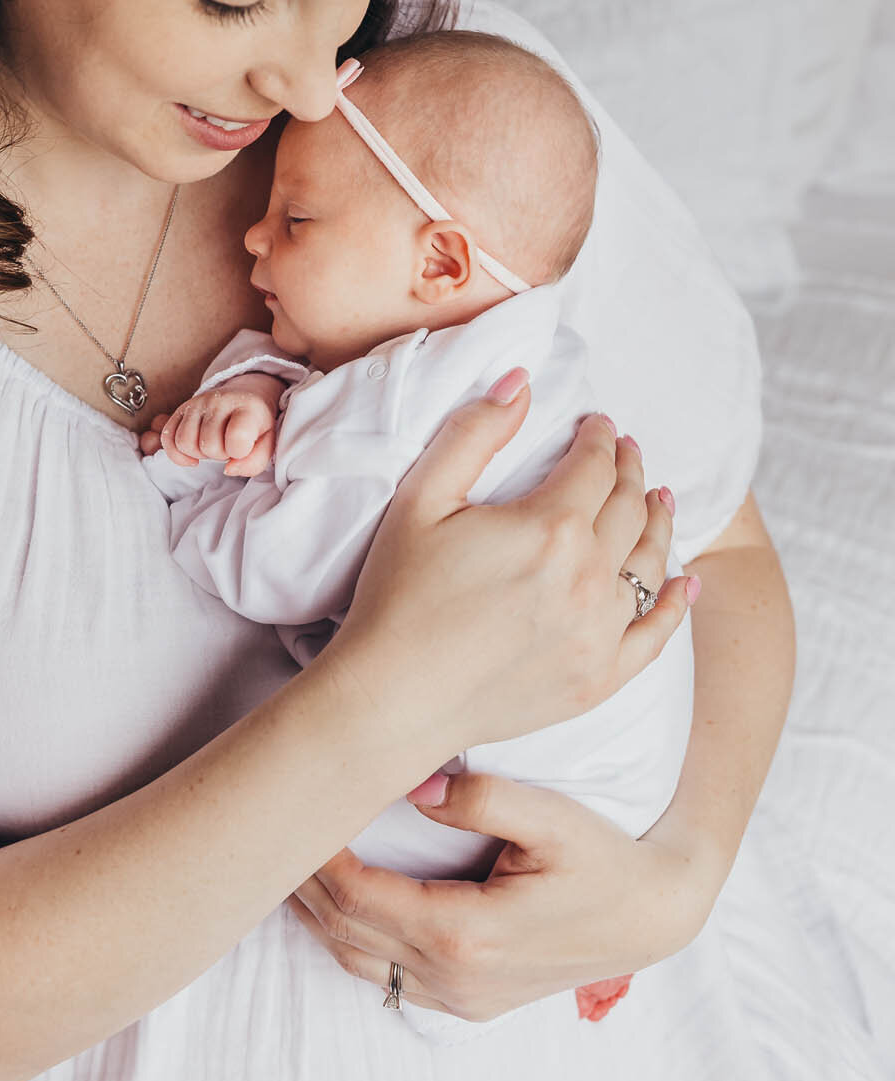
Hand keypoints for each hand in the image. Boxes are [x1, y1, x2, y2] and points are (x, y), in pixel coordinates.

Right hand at [139, 373, 284, 476]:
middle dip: (220, 455)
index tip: (244, 448)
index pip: (237, 439)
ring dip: (199, 454)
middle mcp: (219, 400)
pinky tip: (194, 456)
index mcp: (247, 407)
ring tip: (213, 447)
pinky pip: (168, 438)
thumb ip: (255, 461)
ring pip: (184, 443)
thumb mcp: (269, 443)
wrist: (245, 397)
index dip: (239, 453)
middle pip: (208, 445)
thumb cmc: (257, 426)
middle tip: (228, 448)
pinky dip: (178, 454)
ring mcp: (197, 403)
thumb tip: (228, 470)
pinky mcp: (181, 409)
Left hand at [288, 770, 717, 1020]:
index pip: (360, 898)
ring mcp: (462, 998)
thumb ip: (480, 797)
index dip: (316, 858)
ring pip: (360, 963)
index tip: (292, 813)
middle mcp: (455, 978)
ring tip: (289, 861)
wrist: (653, 913)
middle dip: (303, 883)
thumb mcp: (550, 816)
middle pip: (348, 933)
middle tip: (272, 829)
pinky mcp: (471, 1002)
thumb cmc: (604, 857)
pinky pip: (390, 978)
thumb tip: (414, 784)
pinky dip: (353, 940)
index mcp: (466, 933)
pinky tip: (337, 903)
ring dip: (321, 915)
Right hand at [329, 377, 692, 755]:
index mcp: (550, 527)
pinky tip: (687, 582)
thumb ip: (474, 434)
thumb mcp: (421, 499)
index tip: (598, 424)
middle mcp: (588, 579)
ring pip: (650, 565)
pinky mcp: (598, 680)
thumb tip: (520, 382)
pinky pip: (655, 635)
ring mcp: (599, 634)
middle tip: (627, 451)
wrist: (393, 699)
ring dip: (657, 524)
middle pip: (627, 508)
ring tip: (657, 500)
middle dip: (629, 470)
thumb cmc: (399, 595)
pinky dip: (676, 604)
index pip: (595, 466)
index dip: (599, 437)